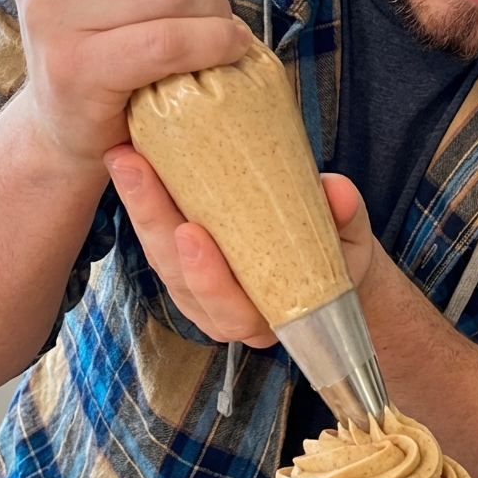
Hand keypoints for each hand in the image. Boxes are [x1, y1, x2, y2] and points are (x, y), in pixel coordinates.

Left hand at [104, 146, 375, 344]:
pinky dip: (141, 205)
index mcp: (268, 318)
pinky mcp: (184, 266)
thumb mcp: (351, 239)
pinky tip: (129, 162)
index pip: (230, 309)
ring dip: (139, 208)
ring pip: (160, 259)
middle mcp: (226, 314)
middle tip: (138, 171)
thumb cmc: (338, 256)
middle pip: (180, 278)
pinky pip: (156, 242)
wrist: (332, 267)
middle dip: (155, 222)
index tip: (192, 233)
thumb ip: (344, 218)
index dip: (208, 278)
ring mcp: (199, 292)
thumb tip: (335, 190)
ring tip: (126, 159)